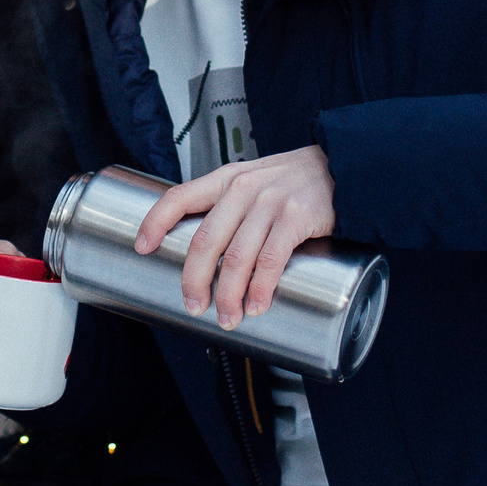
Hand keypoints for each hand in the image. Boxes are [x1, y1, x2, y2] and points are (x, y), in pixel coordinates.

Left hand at [135, 147, 336, 330]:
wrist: (344, 167)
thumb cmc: (295, 182)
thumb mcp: (254, 181)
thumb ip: (230, 207)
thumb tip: (206, 253)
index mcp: (226, 179)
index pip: (179, 196)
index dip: (155, 222)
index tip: (143, 247)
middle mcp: (243, 188)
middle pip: (205, 239)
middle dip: (194, 279)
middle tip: (193, 305)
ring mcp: (270, 203)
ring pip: (236, 256)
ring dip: (228, 294)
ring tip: (227, 317)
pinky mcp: (296, 217)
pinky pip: (270, 259)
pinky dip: (260, 288)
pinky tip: (256, 304)